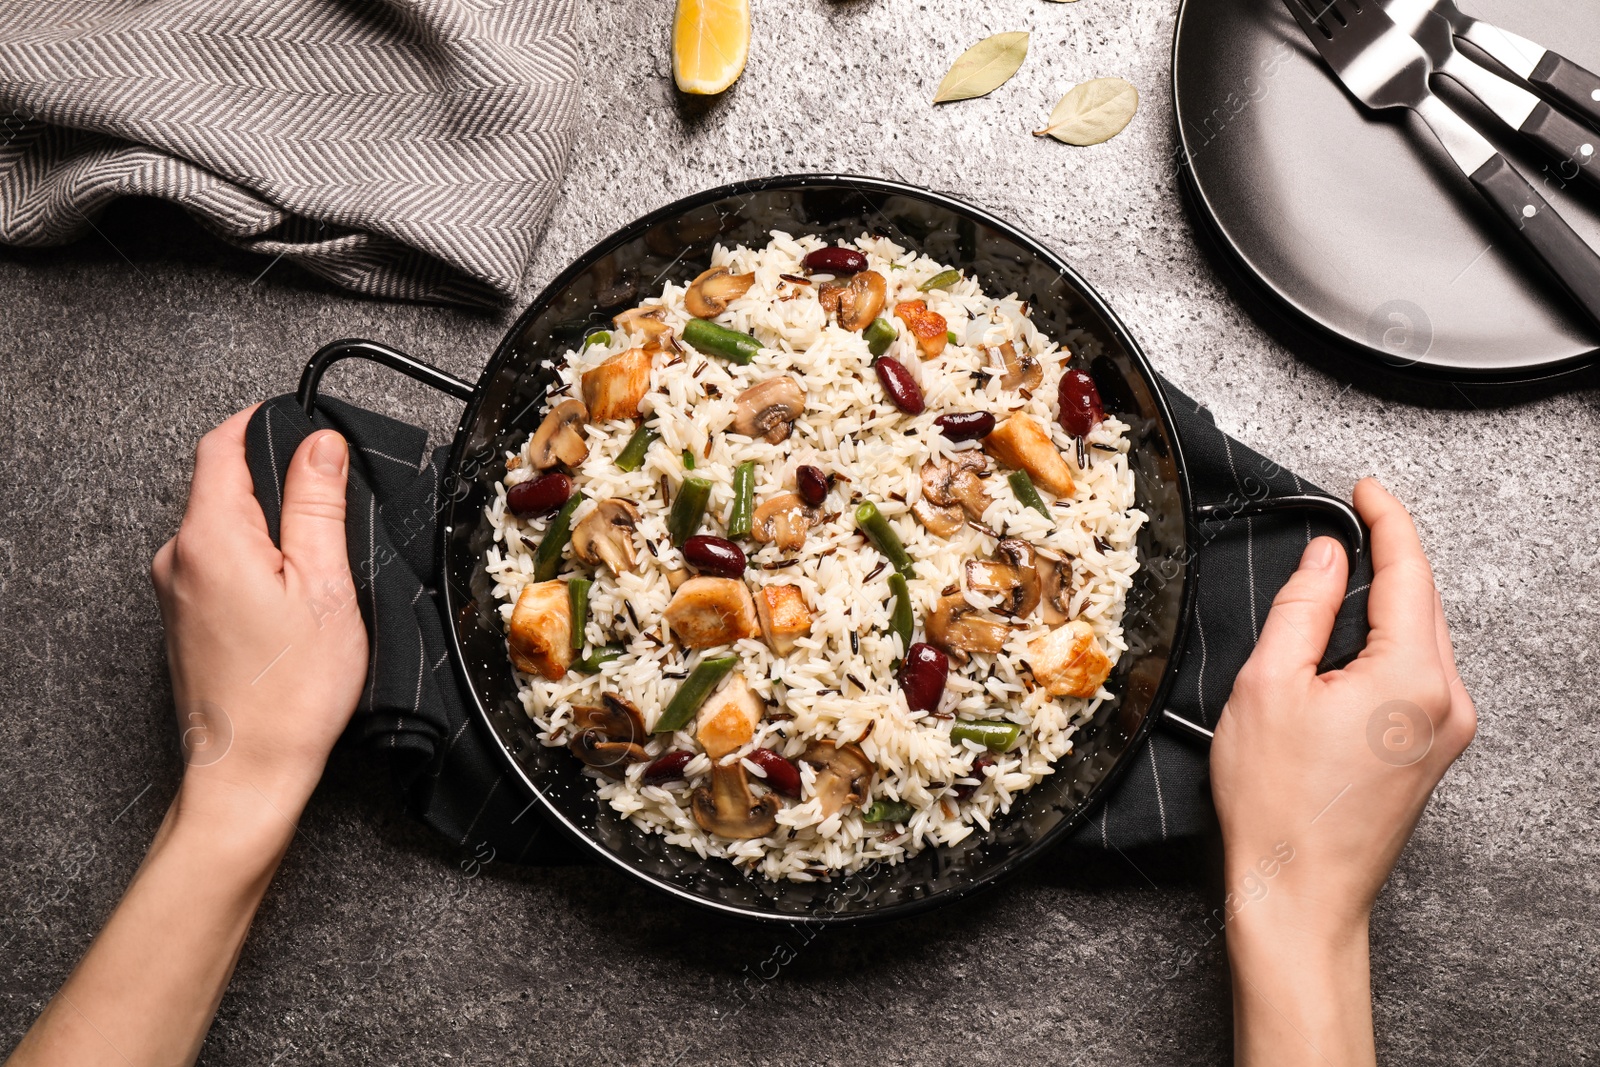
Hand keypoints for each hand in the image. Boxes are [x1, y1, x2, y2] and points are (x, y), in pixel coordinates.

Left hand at [7, 409, 369, 1066]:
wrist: (251, 771)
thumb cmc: (292, 691)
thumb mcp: (326, 583)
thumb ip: (318, 503)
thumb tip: (320, 444)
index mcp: (210, 535)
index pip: (222, 444)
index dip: (263, 423)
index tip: (302, 423)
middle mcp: (178, 557)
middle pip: (223, 486)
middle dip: (276, 483)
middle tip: (334, 509)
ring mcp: (174, 591)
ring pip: (223, 528)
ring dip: (269, 530)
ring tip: (318, 572)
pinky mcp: (182, 620)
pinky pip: (218, 565)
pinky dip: (256, 565)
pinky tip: (293, 604)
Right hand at [1211, 478, 1474, 1064]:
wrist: (1299, 892)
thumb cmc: (1276, 802)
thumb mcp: (1268, 682)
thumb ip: (1305, 605)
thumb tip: (1330, 556)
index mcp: (1413, 675)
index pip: (1411, 571)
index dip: (1387, 518)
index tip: (1365, 487)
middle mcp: (1447, 701)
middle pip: (1423, 603)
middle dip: (1387, 558)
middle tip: (1343, 524)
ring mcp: (1447, 731)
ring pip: (1421, 639)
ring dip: (1384, 605)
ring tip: (1335, 587)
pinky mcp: (1433, 753)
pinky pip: (1417, 675)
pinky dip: (1386, 646)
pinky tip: (1345, 650)